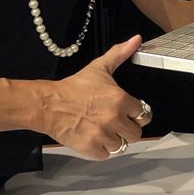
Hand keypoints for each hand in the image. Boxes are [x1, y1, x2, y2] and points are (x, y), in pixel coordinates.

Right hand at [41, 35, 148, 159]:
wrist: (49, 104)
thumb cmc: (74, 87)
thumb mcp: (100, 67)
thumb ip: (120, 53)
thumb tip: (137, 40)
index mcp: (121, 100)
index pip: (144, 114)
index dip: (135, 113)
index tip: (128, 112)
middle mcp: (114, 119)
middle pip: (136, 134)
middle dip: (127, 129)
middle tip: (116, 123)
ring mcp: (103, 135)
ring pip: (121, 146)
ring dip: (114, 139)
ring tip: (103, 129)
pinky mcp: (91, 148)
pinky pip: (106, 155)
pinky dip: (101, 149)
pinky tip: (94, 137)